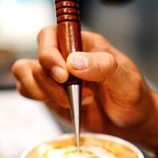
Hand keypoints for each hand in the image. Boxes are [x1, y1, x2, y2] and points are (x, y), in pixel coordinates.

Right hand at [12, 26, 156, 146]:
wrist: (130, 121)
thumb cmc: (131, 95)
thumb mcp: (125, 79)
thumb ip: (103, 66)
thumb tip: (73, 62)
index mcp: (83, 44)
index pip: (51, 36)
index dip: (49, 54)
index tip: (64, 76)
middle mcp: (66, 58)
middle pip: (36, 58)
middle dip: (50, 81)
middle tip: (76, 95)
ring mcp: (57, 78)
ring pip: (26, 74)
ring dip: (43, 91)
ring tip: (73, 103)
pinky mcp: (52, 96)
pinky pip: (28, 90)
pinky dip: (37, 98)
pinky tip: (64, 106)